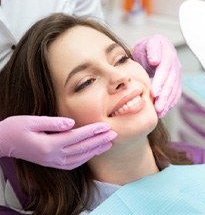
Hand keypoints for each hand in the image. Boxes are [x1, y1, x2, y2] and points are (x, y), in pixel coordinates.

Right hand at [0, 116, 116, 169]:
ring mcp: (53, 162)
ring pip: (80, 157)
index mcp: (49, 145)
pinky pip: (74, 163)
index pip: (77, 137)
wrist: (4, 143)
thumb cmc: (16, 128)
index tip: (106, 126)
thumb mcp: (31, 121)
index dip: (93, 131)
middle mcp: (53, 156)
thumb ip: (53, 122)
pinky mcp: (53, 163)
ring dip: (96, 150)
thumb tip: (72, 122)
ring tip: (108, 143)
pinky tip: (93, 152)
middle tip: (114, 134)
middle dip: (99, 141)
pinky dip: (86, 158)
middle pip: (82, 148)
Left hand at [132, 35, 181, 117]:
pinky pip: (175, 94)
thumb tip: (155, 61)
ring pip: (174, 90)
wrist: (154, 49)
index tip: (155, 93)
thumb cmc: (148, 47)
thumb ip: (152, 50)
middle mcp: (175, 65)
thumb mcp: (148, 44)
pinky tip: (164, 111)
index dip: (160, 82)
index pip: (165, 70)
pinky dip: (170, 103)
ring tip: (160, 113)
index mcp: (168, 55)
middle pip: (171, 83)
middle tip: (158, 108)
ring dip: (167, 103)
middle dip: (165, 97)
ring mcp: (177, 75)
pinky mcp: (176, 82)